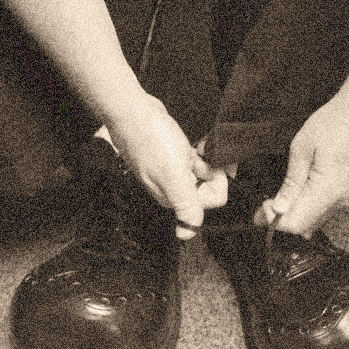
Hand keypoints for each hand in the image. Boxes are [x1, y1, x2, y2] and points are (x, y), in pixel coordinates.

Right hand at [107, 95, 226, 239]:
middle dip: (212, 172)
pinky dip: (199, 153)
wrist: (132, 112)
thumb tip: (186, 236)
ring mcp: (172, 172)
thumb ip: (185, 206)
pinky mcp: (172, 157)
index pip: (209, 202)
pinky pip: (194, 161)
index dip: (216, 183)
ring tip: (198, 148)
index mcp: (173, 198)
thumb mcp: (173, 175)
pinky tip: (195, 144)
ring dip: (207, 161)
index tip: (210, 168)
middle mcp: (173, 189)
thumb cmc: (151, 140)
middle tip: (203, 156)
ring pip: (202, 173)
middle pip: (207, 188)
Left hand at [254, 87, 348, 237]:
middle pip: (308, 224)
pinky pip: (333, 206)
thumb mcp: (302, 148)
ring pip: (321, 216)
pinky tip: (308, 188)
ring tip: (286, 193)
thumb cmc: (337, 121)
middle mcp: (345, 199)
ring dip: (301, 211)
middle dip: (284, 218)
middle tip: (267, 204)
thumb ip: (291, 183)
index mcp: (329, 189)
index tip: (261, 211)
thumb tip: (279, 208)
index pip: (297, 223)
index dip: (274, 221)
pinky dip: (316, 203)